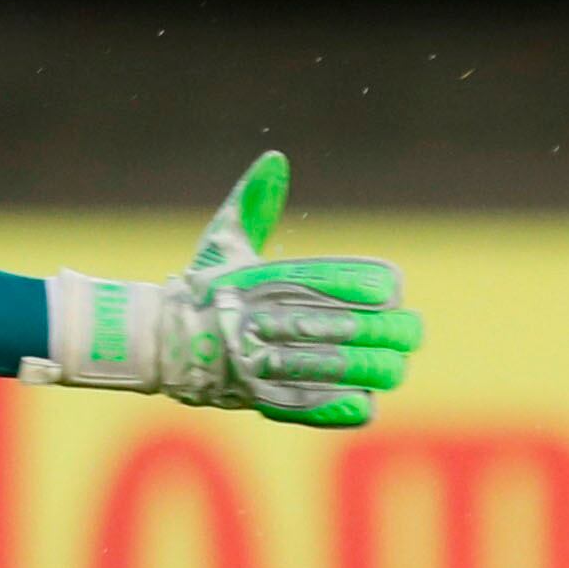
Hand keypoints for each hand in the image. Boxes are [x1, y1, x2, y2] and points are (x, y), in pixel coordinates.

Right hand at [31, 153, 423, 429]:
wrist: (160, 344)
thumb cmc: (202, 289)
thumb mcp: (223, 242)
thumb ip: (253, 202)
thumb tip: (276, 159)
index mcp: (263, 280)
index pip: (334, 280)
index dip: (370, 285)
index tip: (389, 288)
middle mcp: (265, 321)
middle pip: (348, 328)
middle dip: (388, 331)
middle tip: (408, 330)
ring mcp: (263, 364)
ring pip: (339, 369)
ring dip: (374, 368)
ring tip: (395, 364)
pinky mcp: (262, 401)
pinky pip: (313, 408)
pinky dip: (343, 405)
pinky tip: (366, 400)